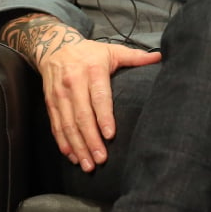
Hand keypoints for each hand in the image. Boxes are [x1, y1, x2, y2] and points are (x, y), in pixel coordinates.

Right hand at [0, 14, 160, 170]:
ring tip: (87, 164)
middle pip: (82, 116)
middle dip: (91, 140)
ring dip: (77, 147)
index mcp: (92, 71)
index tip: (110, 135)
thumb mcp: (113, 50)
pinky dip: (63, 142)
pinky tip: (71, 156)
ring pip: (68, 125)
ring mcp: (59, 95)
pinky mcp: (50, 103)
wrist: (54, 46)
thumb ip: (135, 57)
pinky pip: (56, 126)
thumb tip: (160, 57)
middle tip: (101, 159)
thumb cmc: (90, 52)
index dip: (104, 117)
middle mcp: (73, 84)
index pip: (99, 97)